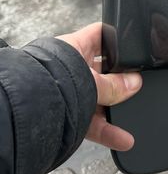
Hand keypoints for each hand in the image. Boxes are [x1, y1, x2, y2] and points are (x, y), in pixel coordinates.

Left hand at [57, 22, 141, 151]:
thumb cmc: (47, 84)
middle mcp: (72, 67)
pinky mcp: (69, 114)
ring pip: (99, 98)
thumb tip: (134, 83)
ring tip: (131, 119)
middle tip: (135, 87)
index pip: (101, 35)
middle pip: (104, 71)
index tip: (133, 47)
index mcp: (75, 47)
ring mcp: (71, 91)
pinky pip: (92, 121)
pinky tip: (121, 138)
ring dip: (114, 110)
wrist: (27, 114)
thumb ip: (114, 84)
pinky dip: (107, 130)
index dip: (118, 39)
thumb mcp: (90, 80)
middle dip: (119, 81)